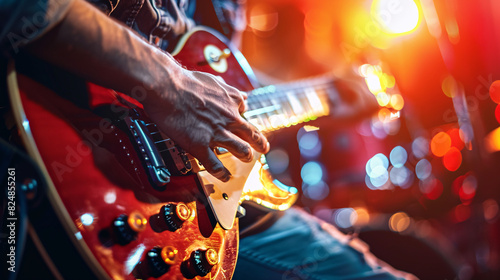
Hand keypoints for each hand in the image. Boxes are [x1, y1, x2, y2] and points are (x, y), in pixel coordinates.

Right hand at [143, 66, 268, 181]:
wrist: (167, 87)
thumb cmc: (185, 81)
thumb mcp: (213, 80)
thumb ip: (227, 89)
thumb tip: (240, 95)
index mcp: (231, 101)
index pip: (244, 110)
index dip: (245, 117)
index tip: (244, 123)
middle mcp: (228, 118)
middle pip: (252, 134)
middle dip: (259, 143)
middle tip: (263, 148)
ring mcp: (216, 133)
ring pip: (241, 150)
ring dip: (246, 156)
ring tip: (246, 159)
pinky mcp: (201, 146)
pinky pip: (215, 165)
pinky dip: (222, 173)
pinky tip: (225, 176)